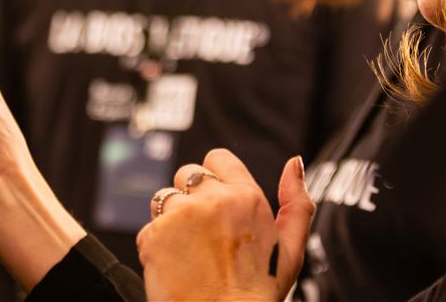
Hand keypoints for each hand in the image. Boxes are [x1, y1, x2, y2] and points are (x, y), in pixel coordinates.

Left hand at [136, 149, 314, 301]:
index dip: (215, 177)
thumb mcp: (291, 250)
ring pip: (164, 197)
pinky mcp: (154, 234)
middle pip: (188, 174)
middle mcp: (212, 200)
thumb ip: (297, 202)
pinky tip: (176, 265)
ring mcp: (180, 215)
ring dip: (172, 217)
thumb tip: (294, 163)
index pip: (217, 158)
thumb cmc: (257, 294)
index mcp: (246, 198)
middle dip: (192, 196)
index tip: (217, 201)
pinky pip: (149, 228)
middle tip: (204, 233)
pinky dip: (157, 245)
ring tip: (189, 250)